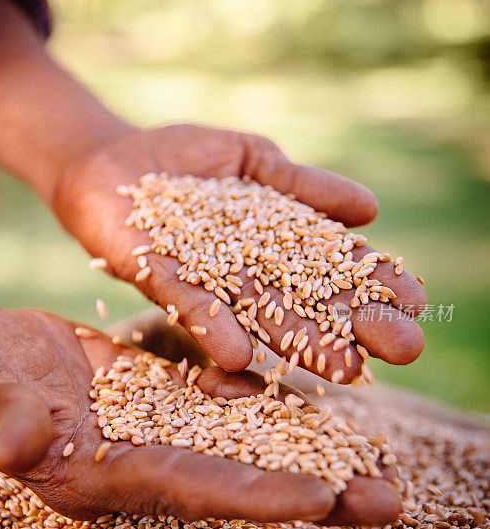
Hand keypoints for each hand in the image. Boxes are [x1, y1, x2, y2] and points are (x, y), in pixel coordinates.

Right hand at [0, 302, 399, 523]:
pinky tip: (320, 392)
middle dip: (316, 490)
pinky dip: (274, 403)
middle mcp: (153, 459)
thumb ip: (10, 424)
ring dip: (313, 450)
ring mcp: (166, 430)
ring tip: (377, 457)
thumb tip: (17, 447)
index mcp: (113, 475)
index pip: (198, 490)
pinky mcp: (169, 397)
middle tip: (388, 500)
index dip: (258, 496)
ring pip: (251, 443)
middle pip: (246, 479)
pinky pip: (230, 403)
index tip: (324, 500)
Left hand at [54, 123, 426, 381]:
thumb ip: (304, 185)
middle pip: (305, 301)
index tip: (418, 302)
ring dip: (297, 342)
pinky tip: (239, 355)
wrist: (110, 159)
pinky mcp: (155, 276)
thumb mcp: (253, 160)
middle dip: (354, 325)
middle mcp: (243, 273)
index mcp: (272, 245)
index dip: (374, 283)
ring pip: (255, 314)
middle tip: (404, 351)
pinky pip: (185, 303)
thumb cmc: (186, 161)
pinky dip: (211, 326)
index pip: (332, 266)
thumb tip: (370, 210)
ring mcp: (202, 279)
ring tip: (343, 370)